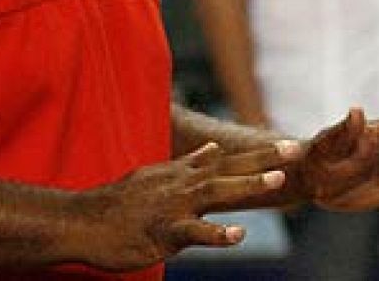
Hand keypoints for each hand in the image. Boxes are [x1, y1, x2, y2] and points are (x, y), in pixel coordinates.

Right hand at [74, 141, 294, 271]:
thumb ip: (187, 164)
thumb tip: (211, 149)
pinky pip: (196, 233)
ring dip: (248, 185)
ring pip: (217, 192)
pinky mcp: (165, 232)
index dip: (259, 152)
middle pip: (230, 167)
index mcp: (183, 173)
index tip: (289, 144)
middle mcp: (182, 184)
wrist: (82, 222)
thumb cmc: (119, 203)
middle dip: (265, 158)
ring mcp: (174, 207)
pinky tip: (239, 234)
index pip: (228, 158)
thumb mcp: (156, 175)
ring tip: (277, 179)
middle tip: (296, 149)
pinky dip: (218, 233)